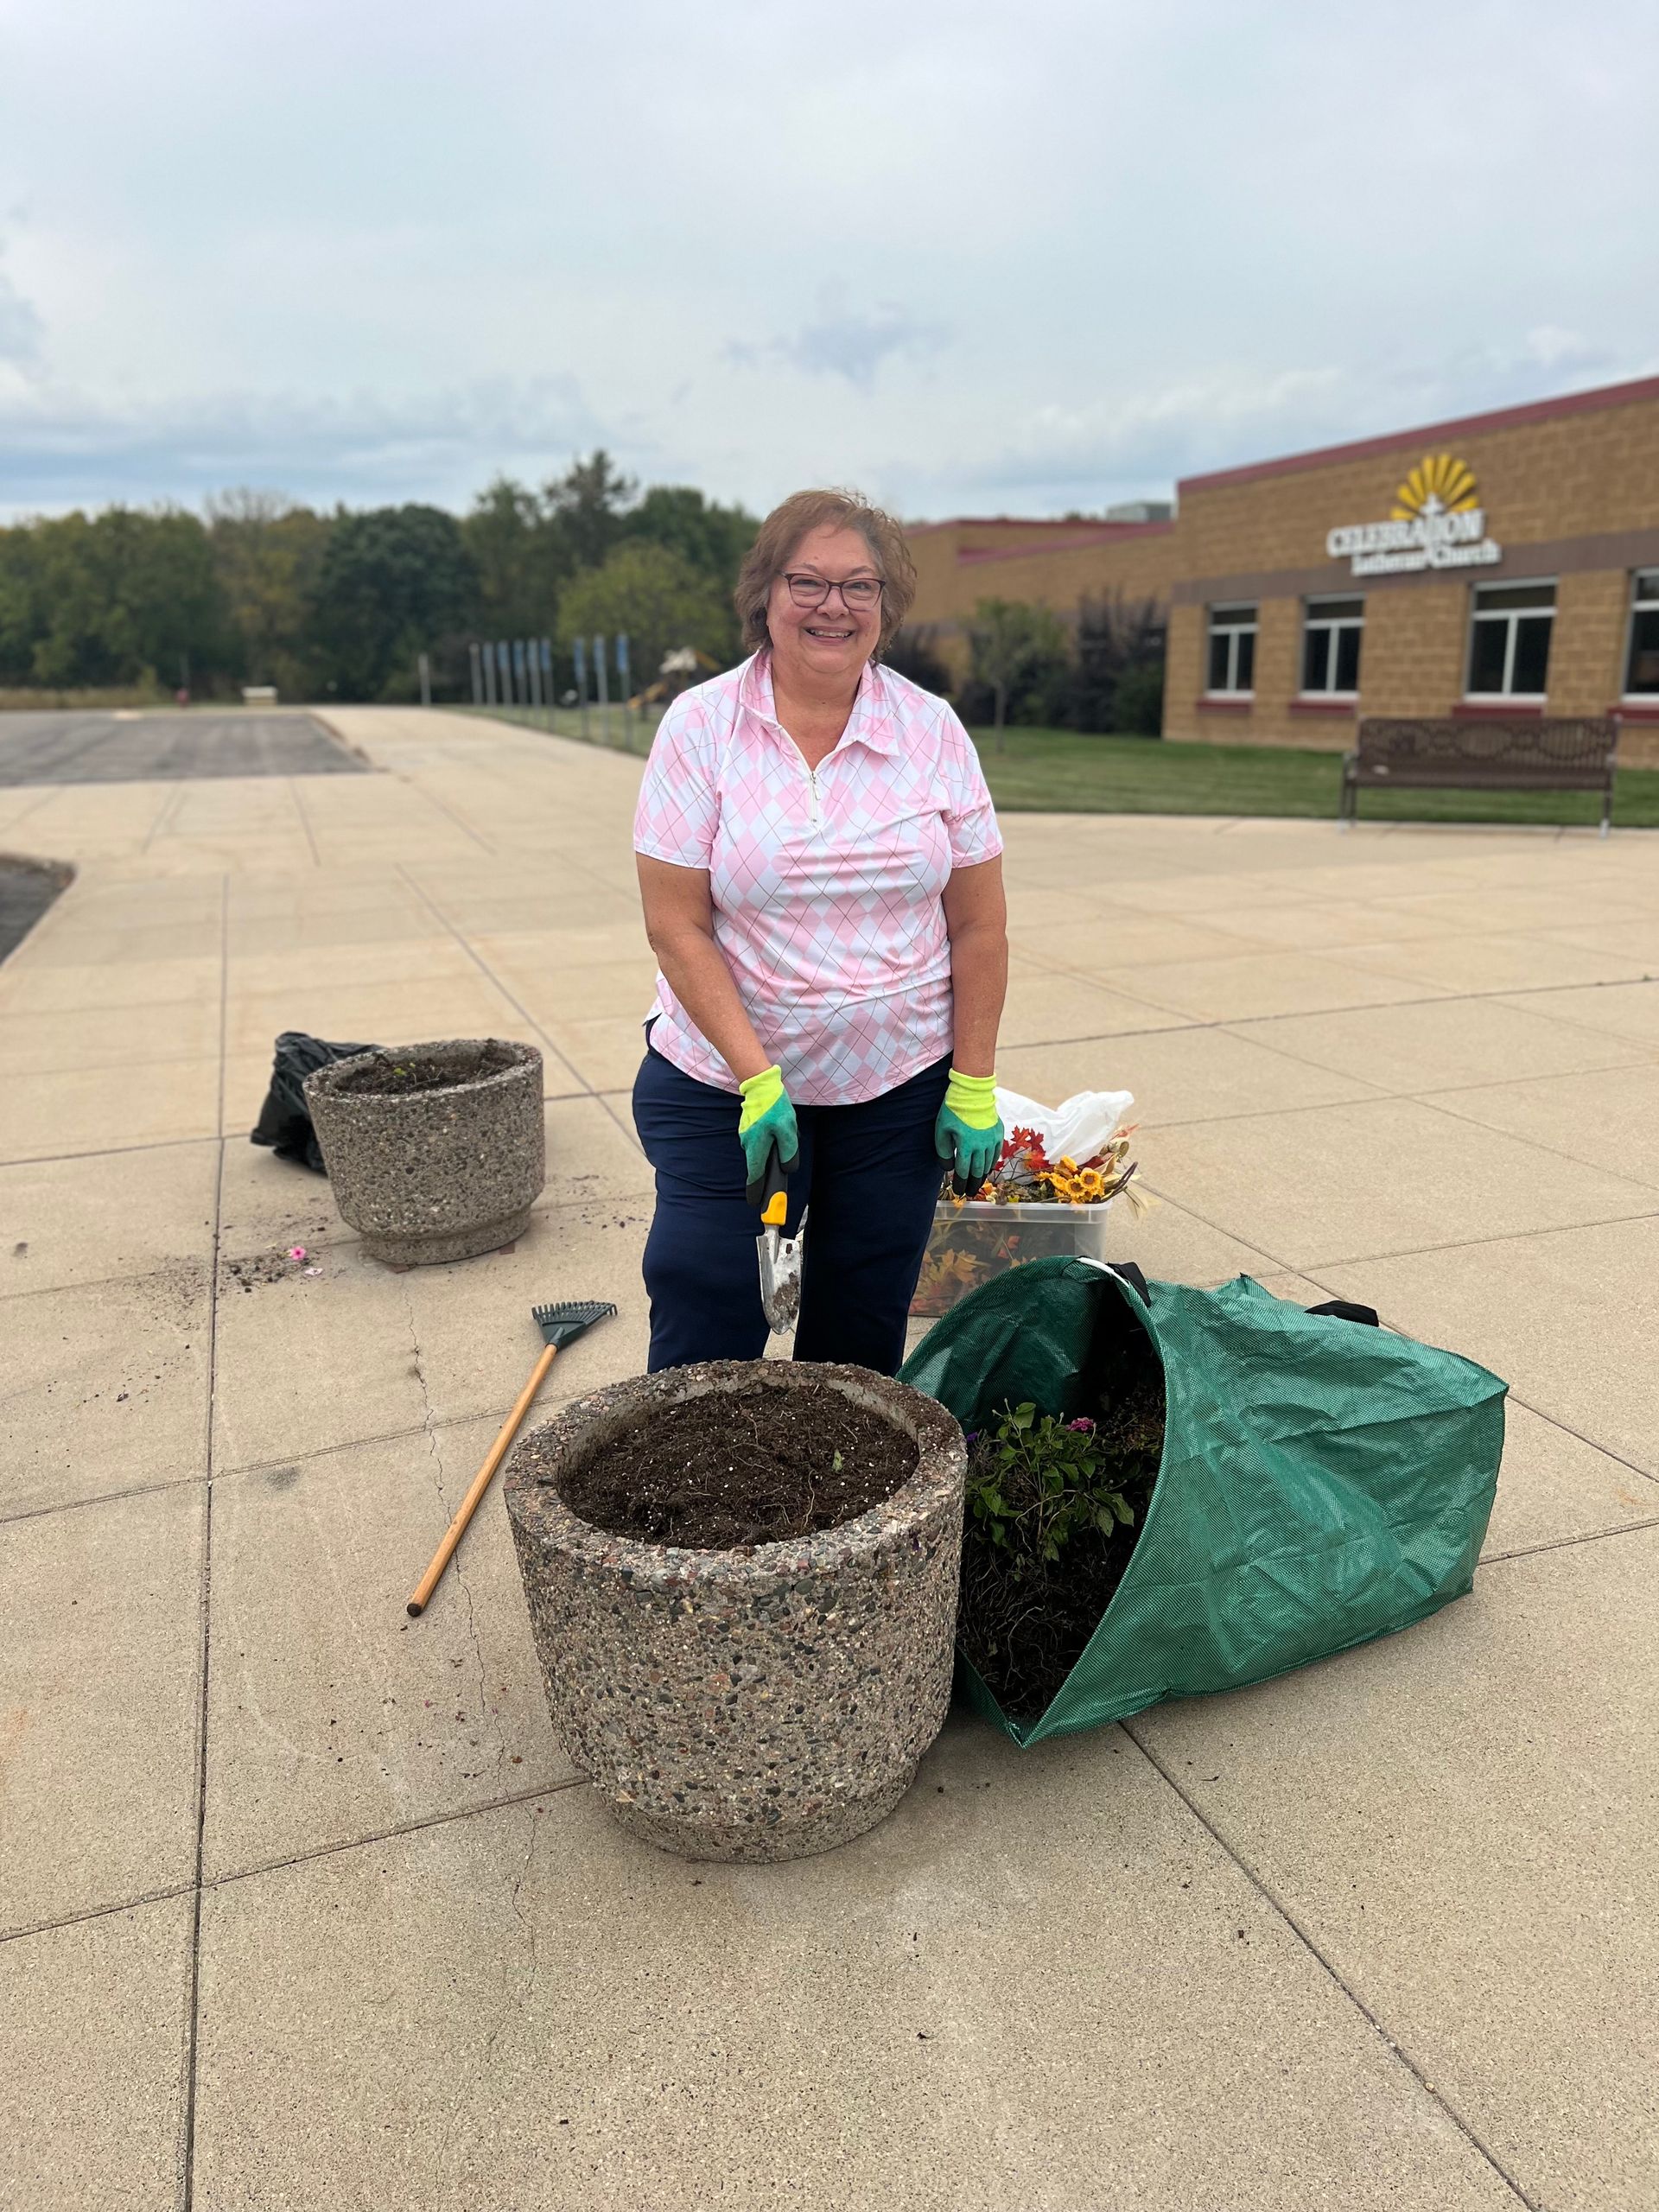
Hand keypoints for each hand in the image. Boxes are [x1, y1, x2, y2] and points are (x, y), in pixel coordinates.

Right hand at [738, 1064, 799, 1200]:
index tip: (757, 1205)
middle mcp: (748, 1144)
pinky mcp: (749, 1130)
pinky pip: (759, 1144)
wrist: (760, 1085)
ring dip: (770, 1155)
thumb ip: (788, 1151)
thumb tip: (787, 1168)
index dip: (757, 1192)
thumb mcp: (787, 1130)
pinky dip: (767, 1146)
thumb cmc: (774, 1106)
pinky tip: (776, 1136)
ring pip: (760, 1154)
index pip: (755, 1176)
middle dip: (767, 1175)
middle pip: (758, 1167)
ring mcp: (747, 1137)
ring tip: (782, 1143)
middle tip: (776, 1185)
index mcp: (756, 1147)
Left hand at [934, 1069, 1002, 1192]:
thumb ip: (944, 1151)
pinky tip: (987, 1167)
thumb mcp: (942, 1130)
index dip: (961, 1183)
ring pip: (989, 1163)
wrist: (972, 1092)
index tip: (958, 1191)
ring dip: (982, 1175)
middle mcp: (982, 1145)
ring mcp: (992, 1139)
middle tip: (970, 1193)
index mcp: (966, 1146)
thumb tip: (948, 1167)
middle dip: (973, 1184)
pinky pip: (996, 1153)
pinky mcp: (998, 1132)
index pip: (964, 1171)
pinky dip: (992, 1162)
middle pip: (978, 1171)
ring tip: (978, 1182)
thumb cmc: (953, 1110)